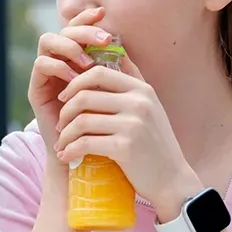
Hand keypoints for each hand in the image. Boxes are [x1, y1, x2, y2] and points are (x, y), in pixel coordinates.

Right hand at [27, 7, 115, 164]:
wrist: (87, 154)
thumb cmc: (104, 123)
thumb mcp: (113, 92)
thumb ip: (115, 71)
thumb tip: (125, 45)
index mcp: (76, 59)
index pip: (77, 28)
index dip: (87, 18)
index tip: (103, 14)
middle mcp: (58, 62)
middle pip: (62, 30)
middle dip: (82, 30)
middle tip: (103, 39)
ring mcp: (45, 75)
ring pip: (47, 42)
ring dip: (70, 47)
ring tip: (89, 64)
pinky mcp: (36, 89)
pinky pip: (41, 64)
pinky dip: (59, 67)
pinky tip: (75, 79)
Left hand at [52, 55, 201, 219]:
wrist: (172, 181)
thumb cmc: (154, 145)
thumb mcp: (149, 108)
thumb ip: (131, 83)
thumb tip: (115, 51)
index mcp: (142, 90)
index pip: (98, 73)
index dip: (74, 83)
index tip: (64, 98)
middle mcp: (139, 103)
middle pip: (84, 95)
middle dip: (64, 111)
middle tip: (59, 125)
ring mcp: (133, 125)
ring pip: (81, 121)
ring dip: (65, 134)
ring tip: (62, 144)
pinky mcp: (125, 147)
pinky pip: (85, 143)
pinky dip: (70, 150)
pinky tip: (67, 156)